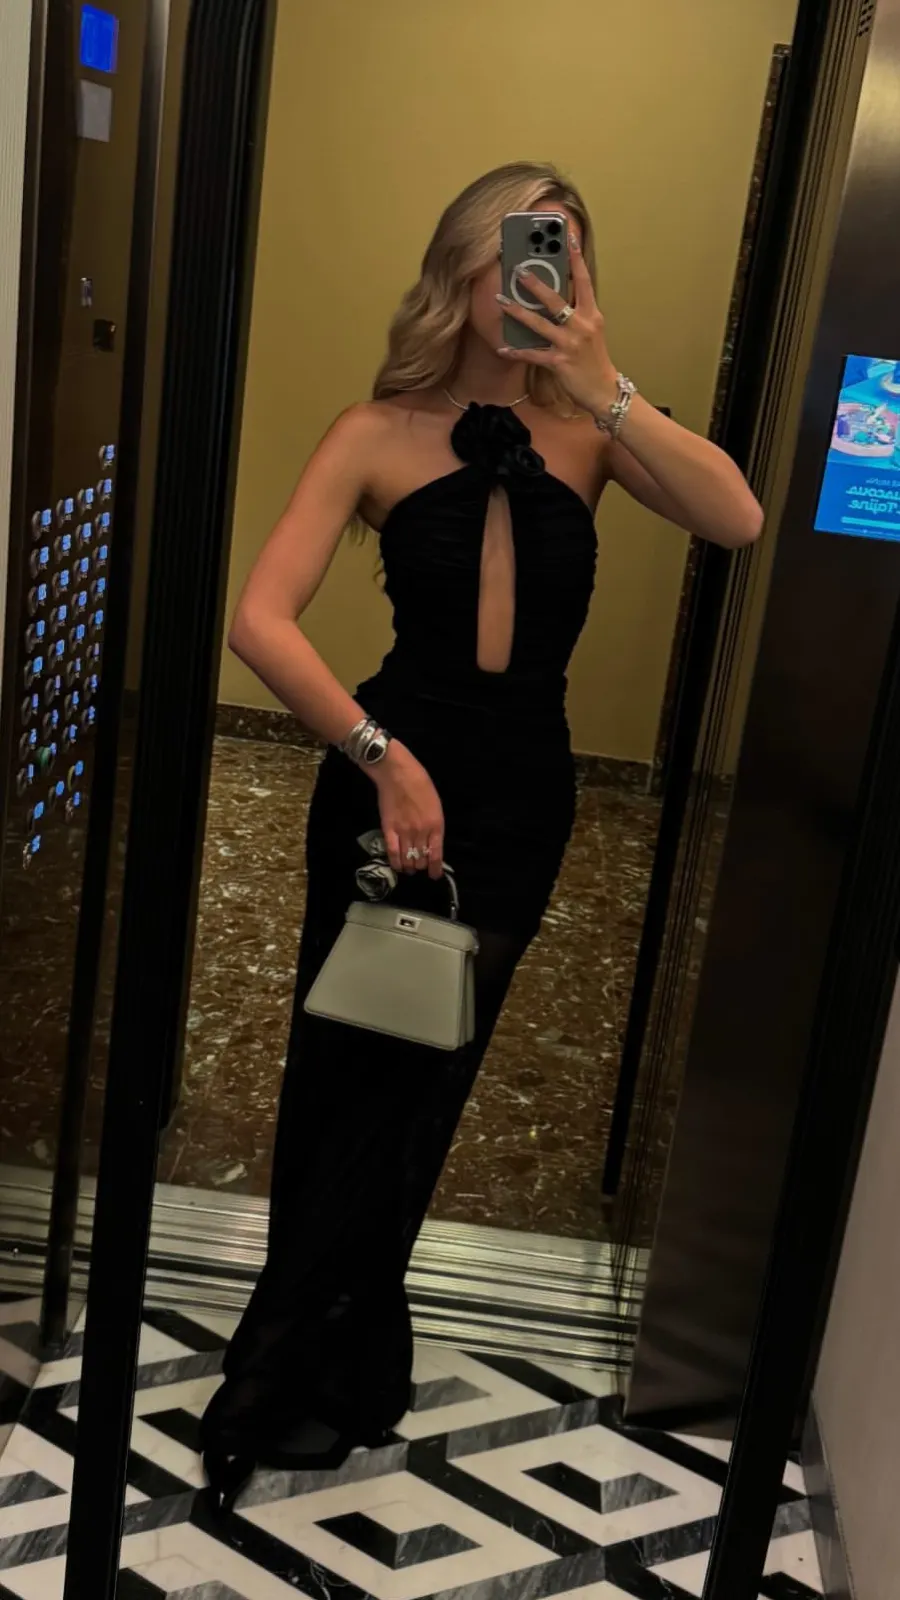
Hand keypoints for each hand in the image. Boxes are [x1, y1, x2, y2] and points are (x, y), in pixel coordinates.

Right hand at [370, 742, 444, 878]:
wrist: (398, 773)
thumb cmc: (420, 784)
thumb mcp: (436, 805)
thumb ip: (434, 825)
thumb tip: (431, 842)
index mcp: (436, 825)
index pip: (436, 854)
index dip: (435, 869)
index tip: (434, 875)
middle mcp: (421, 832)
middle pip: (421, 859)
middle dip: (421, 866)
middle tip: (419, 865)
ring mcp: (404, 832)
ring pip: (407, 859)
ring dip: (409, 867)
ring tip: (409, 868)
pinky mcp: (388, 830)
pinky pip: (392, 853)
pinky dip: (395, 863)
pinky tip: (398, 867)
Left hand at [497, 233, 618, 418]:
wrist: (604, 391)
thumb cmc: (594, 360)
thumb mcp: (591, 331)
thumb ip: (577, 313)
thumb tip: (554, 298)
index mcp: (592, 315)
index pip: (584, 281)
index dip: (576, 259)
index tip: (568, 238)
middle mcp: (582, 326)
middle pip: (556, 300)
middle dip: (535, 284)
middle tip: (518, 270)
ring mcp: (570, 344)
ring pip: (539, 324)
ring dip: (518, 312)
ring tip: (501, 300)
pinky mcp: (559, 363)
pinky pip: (533, 355)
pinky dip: (516, 352)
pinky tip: (502, 348)